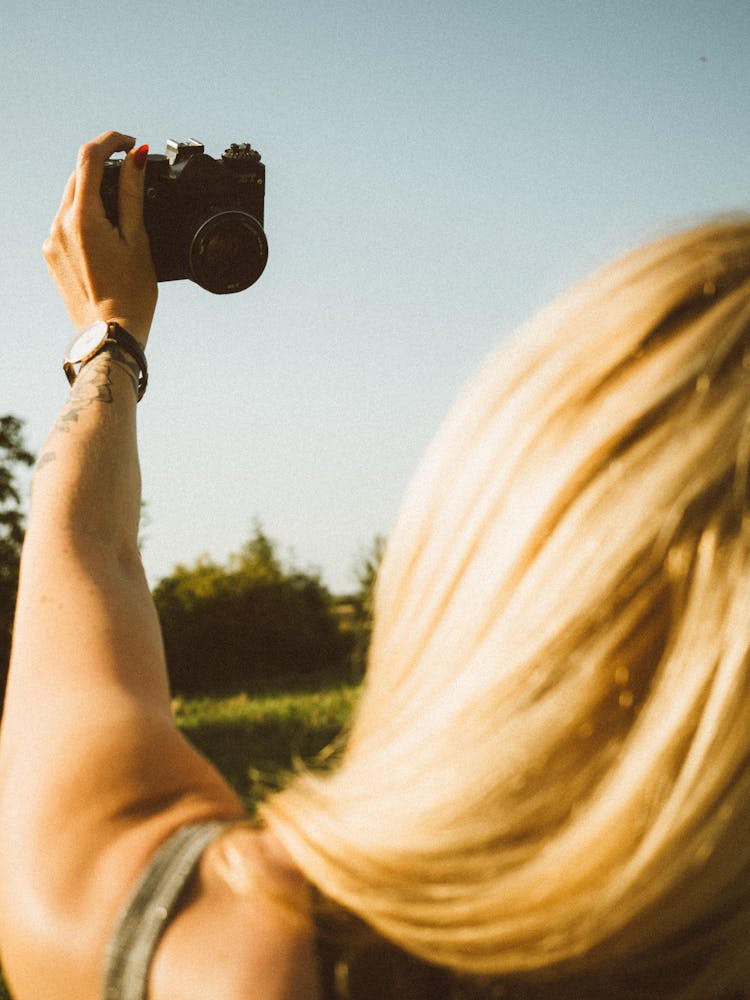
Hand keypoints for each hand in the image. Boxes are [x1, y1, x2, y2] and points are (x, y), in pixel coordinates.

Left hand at [43, 130, 157, 346]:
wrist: (110, 335)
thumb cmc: (131, 294)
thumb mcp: (138, 239)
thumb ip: (132, 194)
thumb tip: (134, 157)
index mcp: (82, 217)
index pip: (89, 156)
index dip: (111, 141)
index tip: (130, 144)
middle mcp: (59, 224)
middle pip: (79, 176)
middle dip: (105, 168)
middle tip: (133, 174)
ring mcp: (52, 240)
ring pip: (72, 200)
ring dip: (95, 195)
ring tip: (124, 215)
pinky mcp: (52, 255)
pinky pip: (67, 223)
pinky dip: (86, 218)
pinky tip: (107, 238)